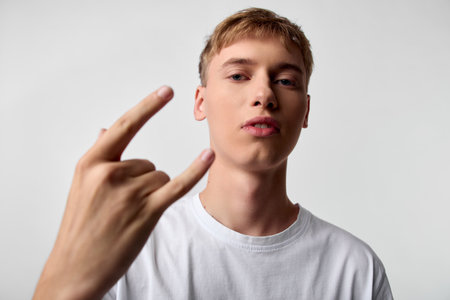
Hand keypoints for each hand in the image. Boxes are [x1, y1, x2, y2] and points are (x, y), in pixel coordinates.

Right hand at [33, 86, 214, 299]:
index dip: (148, 107)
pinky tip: (208, 156)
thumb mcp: (81, 187)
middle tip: (123, 207)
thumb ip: (98, 156)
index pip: (125, 126)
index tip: (166, 90)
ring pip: (160, 177)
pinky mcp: (147, 211)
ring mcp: (129, 192)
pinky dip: (195, 170)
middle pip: (148, 163)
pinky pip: (177, 184)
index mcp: (91, 163)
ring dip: (153, 194)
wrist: (76, 268)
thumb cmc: (80, 228)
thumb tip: (106, 130)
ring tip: (130, 215)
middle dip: (143, 182)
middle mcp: (110, 173)